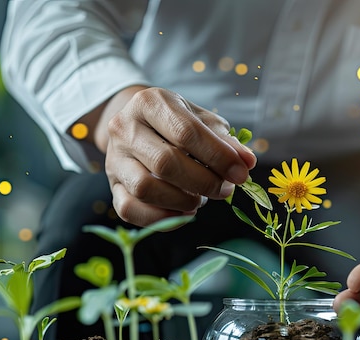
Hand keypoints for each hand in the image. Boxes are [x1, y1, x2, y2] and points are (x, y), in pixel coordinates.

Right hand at [87, 86, 256, 225]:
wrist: (138, 124)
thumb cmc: (177, 123)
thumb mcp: (202, 121)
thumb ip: (225, 141)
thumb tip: (247, 162)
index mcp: (150, 103)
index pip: (186, 133)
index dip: (218, 157)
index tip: (242, 173)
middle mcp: (125, 128)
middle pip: (165, 163)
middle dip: (204, 182)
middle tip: (225, 190)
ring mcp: (115, 159)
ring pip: (146, 188)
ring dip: (183, 201)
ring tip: (201, 199)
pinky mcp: (112, 186)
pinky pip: (131, 209)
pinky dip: (163, 218)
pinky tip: (184, 212)